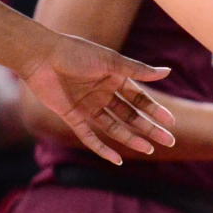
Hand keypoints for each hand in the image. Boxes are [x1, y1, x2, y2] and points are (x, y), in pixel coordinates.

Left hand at [16, 29, 174, 165]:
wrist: (42, 56)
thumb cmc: (76, 52)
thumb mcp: (109, 61)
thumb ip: (136, 70)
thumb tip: (167, 71)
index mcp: (114, 78)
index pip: (139, 98)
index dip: (155, 110)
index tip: (170, 122)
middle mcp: (103, 93)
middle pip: (130, 115)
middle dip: (149, 127)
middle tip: (169, 141)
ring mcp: (88, 106)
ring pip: (114, 127)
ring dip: (131, 138)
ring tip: (148, 149)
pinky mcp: (72, 116)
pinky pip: (89, 136)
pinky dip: (102, 149)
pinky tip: (117, 160)